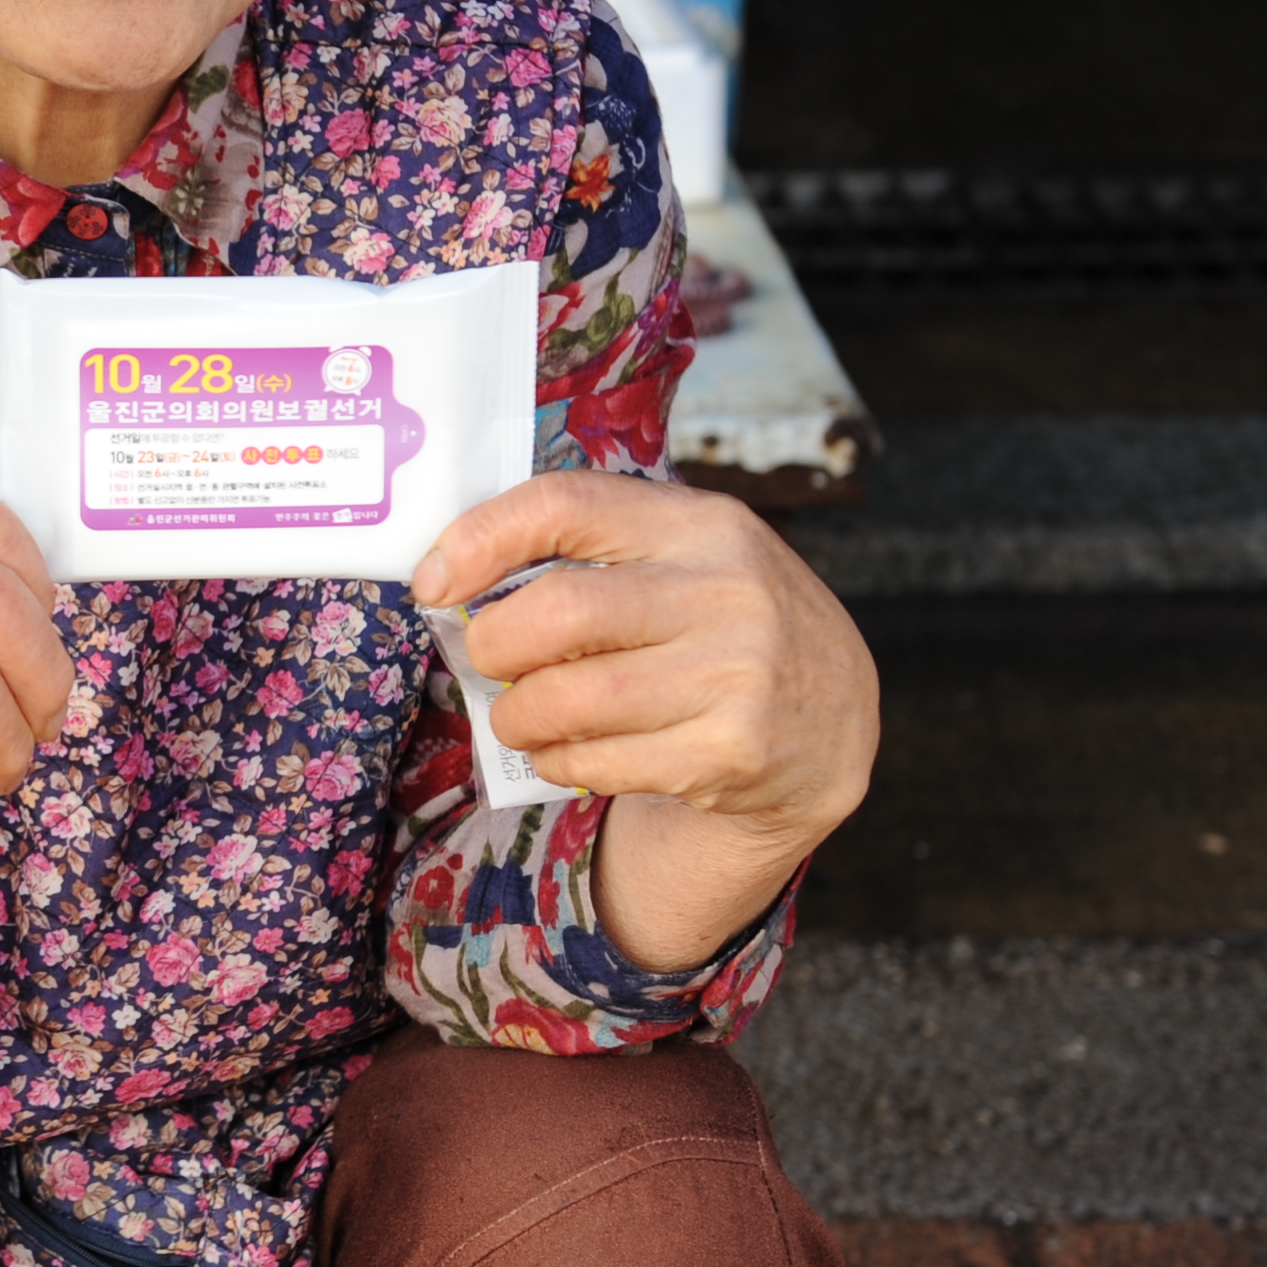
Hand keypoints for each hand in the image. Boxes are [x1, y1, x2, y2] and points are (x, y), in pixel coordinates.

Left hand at [415, 470, 878, 971]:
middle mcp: (727, 589)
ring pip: (572, 699)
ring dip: (517, 716)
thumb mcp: (683, 557)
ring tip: (518, 716)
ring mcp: (738, 674)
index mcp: (699, 523)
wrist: (832, 719)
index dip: (481, 538)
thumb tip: (451, 574)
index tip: (434, 579)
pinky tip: (568, 751)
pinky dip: (560, 761)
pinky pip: (601, 761)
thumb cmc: (720, 625)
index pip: (567, 505)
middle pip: (558, 613)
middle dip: (493, 646)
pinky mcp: (734, 751)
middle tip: (484, 661)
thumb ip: (594, 549)